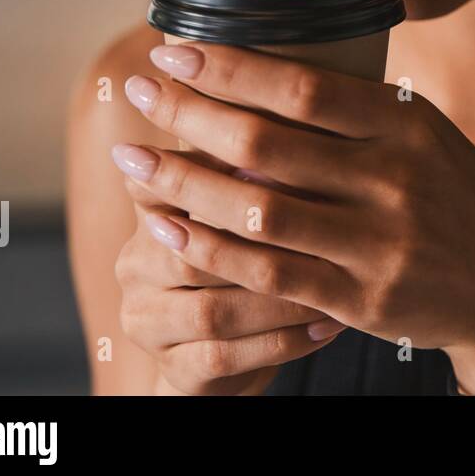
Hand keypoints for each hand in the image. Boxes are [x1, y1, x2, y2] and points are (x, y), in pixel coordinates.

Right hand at [111, 156, 344, 395]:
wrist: (233, 350)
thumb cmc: (256, 256)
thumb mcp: (253, 207)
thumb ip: (263, 162)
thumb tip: (301, 103)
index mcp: (151, 214)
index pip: (162, 180)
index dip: (211, 168)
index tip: (276, 159)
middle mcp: (138, 266)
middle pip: (189, 247)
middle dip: (260, 237)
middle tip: (326, 220)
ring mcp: (150, 323)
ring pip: (213, 310)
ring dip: (280, 297)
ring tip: (337, 280)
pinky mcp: (175, 372)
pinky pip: (227, 358)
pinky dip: (282, 341)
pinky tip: (330, 325)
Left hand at [116, 42, 474, 390]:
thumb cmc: (465, 199)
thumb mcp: (432, 137)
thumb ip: (365, 114)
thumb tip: (277, 73)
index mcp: (409, 126)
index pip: (306, 86)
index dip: (231, 67)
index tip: (175, 49)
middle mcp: (394, 180)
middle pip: (268, 143)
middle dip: (189, 114)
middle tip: (138, 91)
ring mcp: (378, 243)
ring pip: (257, 210)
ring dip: (183, 184)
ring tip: (134, 162)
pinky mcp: (363, 299)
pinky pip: (270, 275)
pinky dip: (211, 250)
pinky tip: (169, 229)